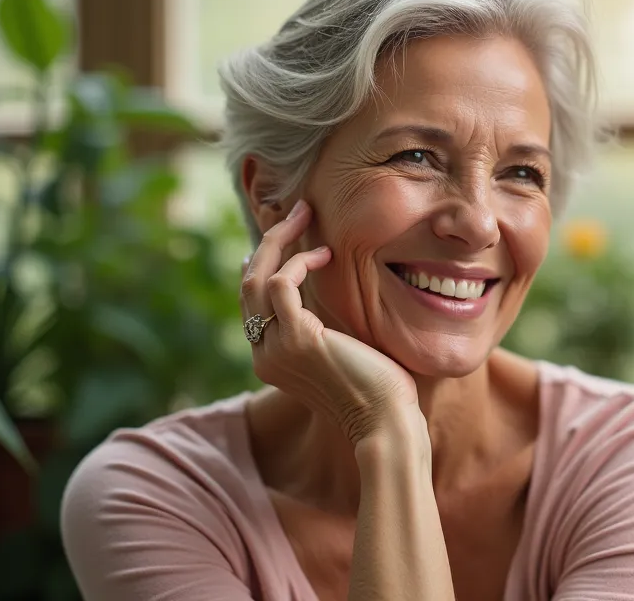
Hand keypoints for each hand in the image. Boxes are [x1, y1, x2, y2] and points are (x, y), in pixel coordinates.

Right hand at [240, 198, 417, 444]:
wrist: (385, 422)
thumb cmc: (377, 391)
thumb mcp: (341, 353)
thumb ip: (323, 329)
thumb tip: (325, 302)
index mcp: (271, 360)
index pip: (253, 304)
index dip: (263, 266)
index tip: (282, 239)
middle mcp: (264, 355)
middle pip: (247, 286)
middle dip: (269, 243)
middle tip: (296, 211)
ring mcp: (276, 348)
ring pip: (256, 280)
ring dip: (279, 240)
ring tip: (305, 215)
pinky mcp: (298, 338)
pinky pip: (281, 284)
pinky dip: (299, 261)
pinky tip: (326, 254)